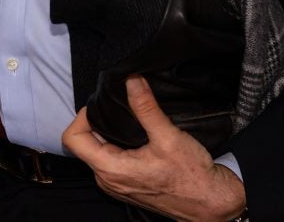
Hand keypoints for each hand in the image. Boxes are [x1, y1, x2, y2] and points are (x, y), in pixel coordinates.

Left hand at [61, 76, 246, 221]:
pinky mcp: (127, 185)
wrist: (210, 203)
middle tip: (119, 108)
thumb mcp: (168, 137)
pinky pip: (110, 161)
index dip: (82, 117)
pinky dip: (116, 146)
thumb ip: (146, 107)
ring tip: (129, 120)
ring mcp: (116, 185)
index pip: (73, 139)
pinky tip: (136, 137)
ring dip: (108, 134)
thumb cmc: (191, 176)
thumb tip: (131, 80)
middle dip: (97, 122)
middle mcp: (107, 180)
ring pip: (97, 151)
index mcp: (110, 169)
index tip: (104, 105)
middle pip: (84, 143)